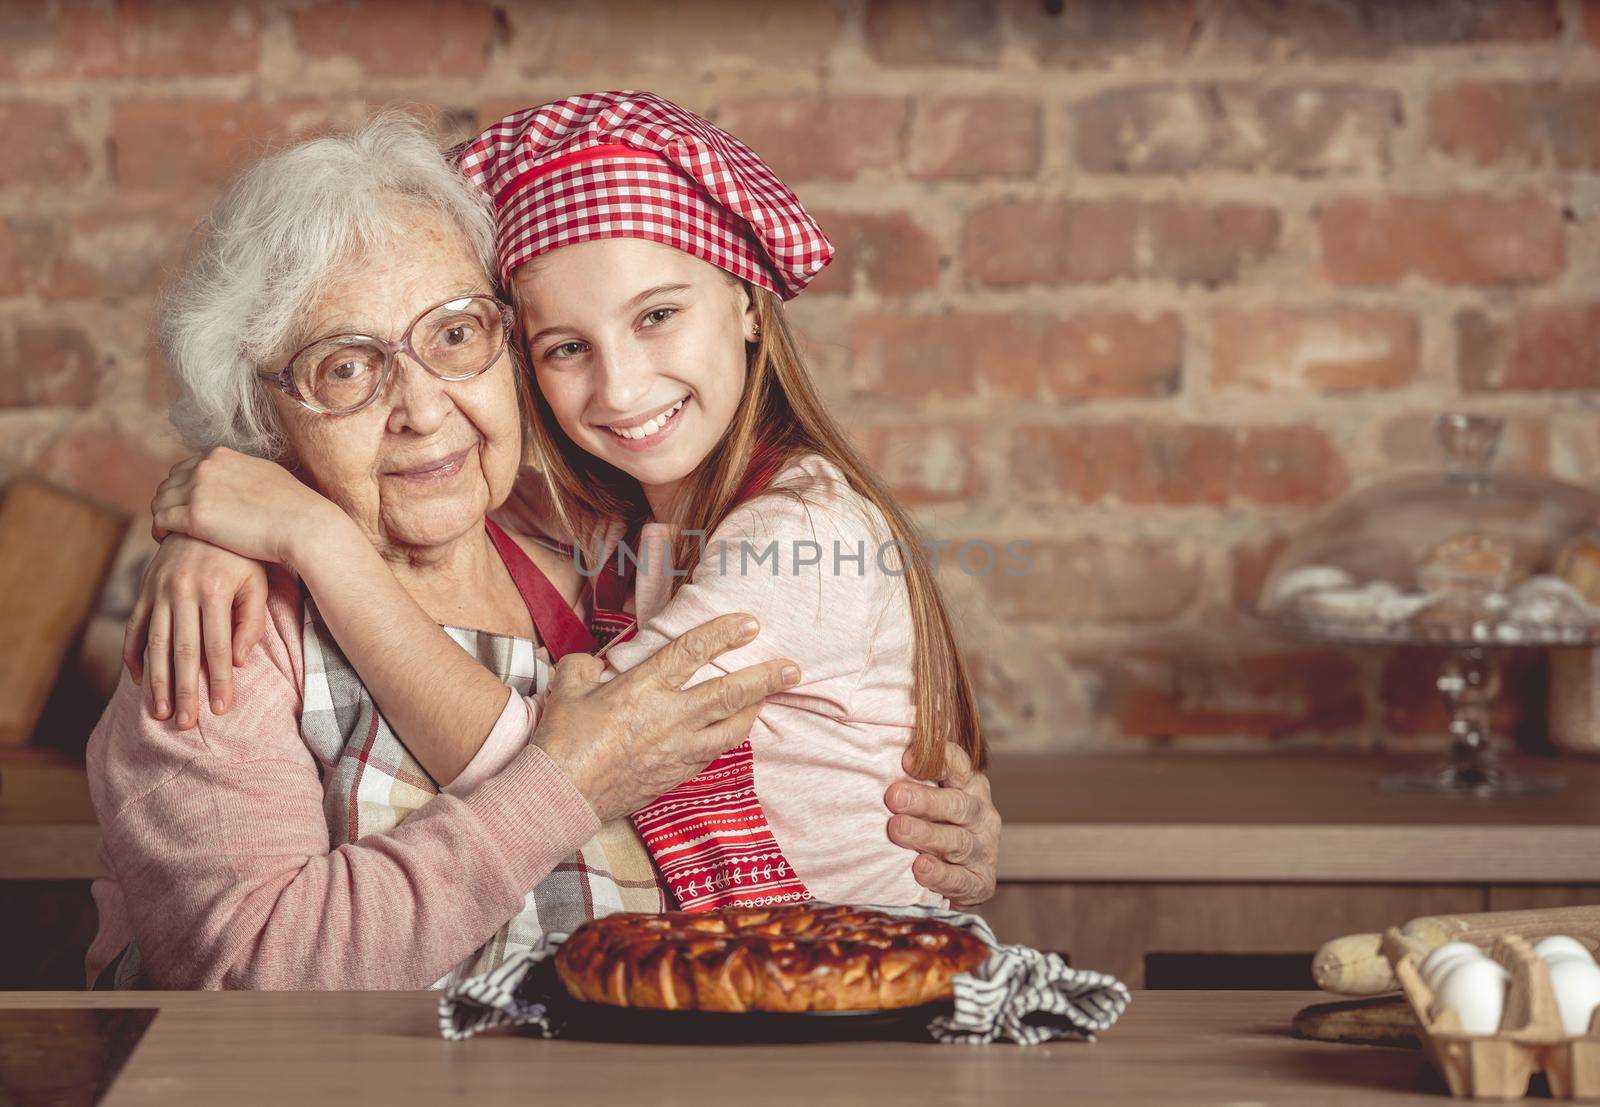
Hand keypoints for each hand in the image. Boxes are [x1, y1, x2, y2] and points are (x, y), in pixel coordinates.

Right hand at [123, 534, 269, 728]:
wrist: (206, 515)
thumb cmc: (242, 554)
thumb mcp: (258, 581)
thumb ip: (251, 621)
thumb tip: (238, 662)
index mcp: (215, 589)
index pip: (218, 646)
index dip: (220, 680)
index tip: (222, 709)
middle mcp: (182, 590)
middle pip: (183, 651)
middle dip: (184, 690)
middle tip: (185, 723)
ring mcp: (158, 589)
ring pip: (156, 644)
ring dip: (156, 681)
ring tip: (159, 713)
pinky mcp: (144, 589)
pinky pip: (134, 627)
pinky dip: (133, 655)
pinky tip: (139, 681)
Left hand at [151, 447, 339, 565]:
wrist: (303, 524)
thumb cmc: (294, 506)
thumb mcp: (266, 475)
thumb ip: (243, 473)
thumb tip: (241, 479)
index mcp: (220, 455)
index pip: (185, 468)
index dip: (183, 489)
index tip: (188, 505)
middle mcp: (205, 467)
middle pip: (169, 483)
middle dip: (170, 502)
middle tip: (175, 522)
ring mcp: (198, 490)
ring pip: (160, 501)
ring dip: (163, 516)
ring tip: (169, 533)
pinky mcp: (195, 516)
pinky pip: (160, 520)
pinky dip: (159, 530)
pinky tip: (167, 540)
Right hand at [533, 613, 799, 822]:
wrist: (562, 795)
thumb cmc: (563, 740)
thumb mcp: (568, 687)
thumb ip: (587, 665)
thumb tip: (598, 664)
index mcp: (644, 688)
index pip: (692, 652)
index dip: (724, 633)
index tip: (750, 624)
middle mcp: (670, 717)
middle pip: (730, 693)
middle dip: (766, 678)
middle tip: (792, 668)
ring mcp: (679, 749)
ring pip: (732, 728)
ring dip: (755, 711)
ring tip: (767, 698)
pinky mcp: (678, 774)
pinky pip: (714, 752)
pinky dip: (728, 737)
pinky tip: (732, 730)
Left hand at [885, 742, 1000, 906]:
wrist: (958, 876)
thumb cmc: (932, 824)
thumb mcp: (927, 796)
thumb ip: (908, 777)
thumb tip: (866, 748)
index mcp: (969, 785)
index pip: (958, 765)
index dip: (937, 759)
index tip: (905, 759)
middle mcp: (981, 814)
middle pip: (957, 804)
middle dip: (924, 800)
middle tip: (893, 797)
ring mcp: (984, 849)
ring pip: (958, 841)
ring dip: (926, 835)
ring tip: (897, 829)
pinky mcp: (981, 882)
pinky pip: (962, 879)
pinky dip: (941, 875)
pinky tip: (919, 868)